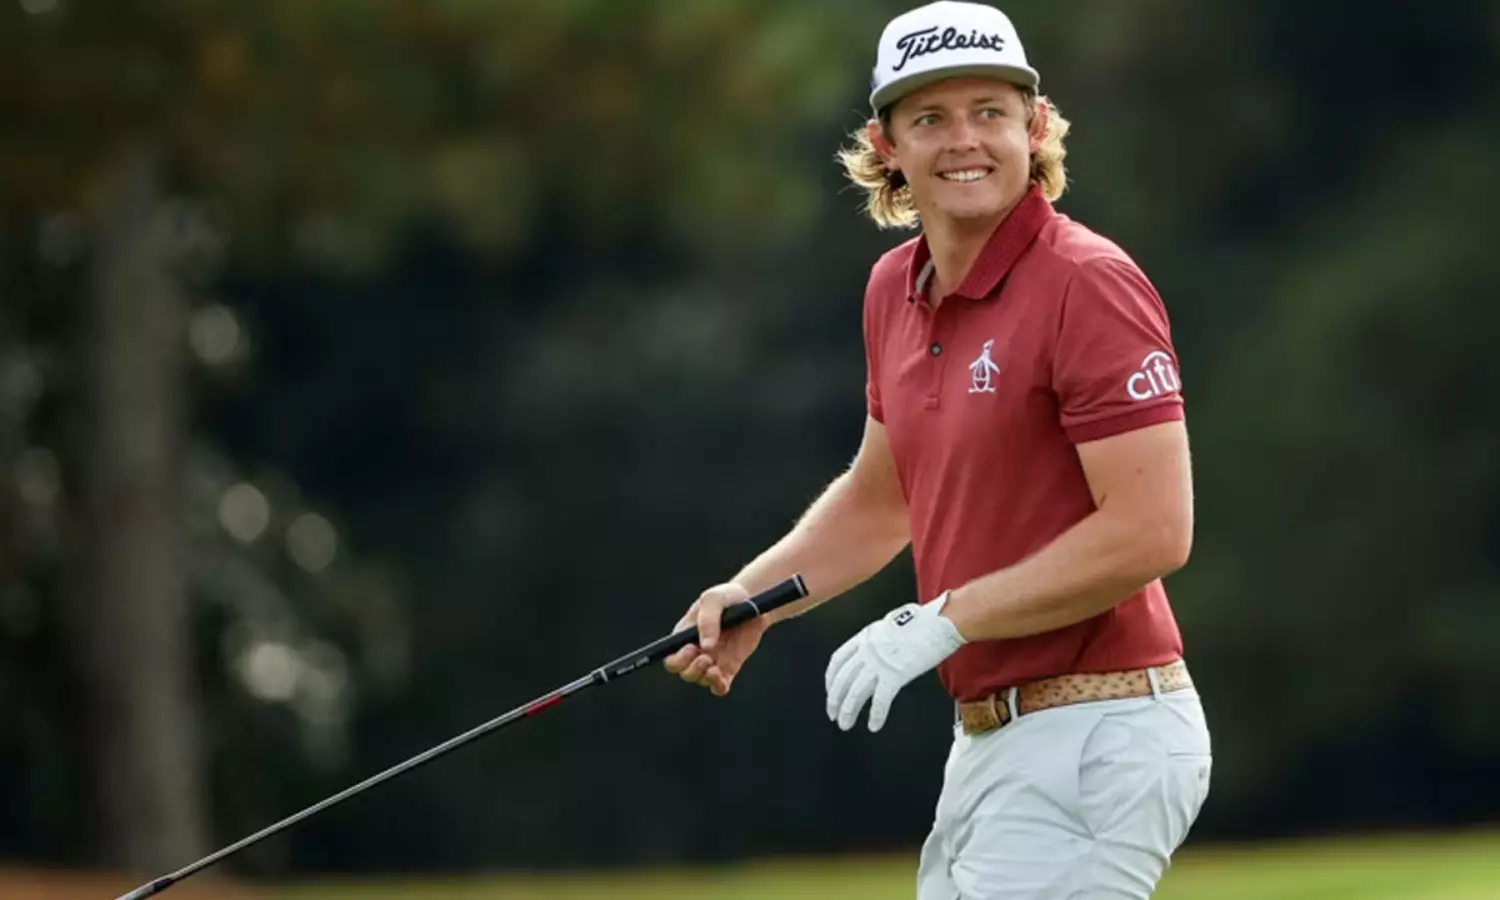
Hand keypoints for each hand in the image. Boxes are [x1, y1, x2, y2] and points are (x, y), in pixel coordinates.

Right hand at [662, 583, 766, 696]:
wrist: (753, 602)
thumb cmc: (728, 597)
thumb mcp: (715, 599)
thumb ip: (708, 620)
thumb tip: (706, 646)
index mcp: (686, 635)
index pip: (671, 657)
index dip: (677, 660)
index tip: (691, 649)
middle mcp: (696, 650)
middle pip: (684, 672)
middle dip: (691, 670)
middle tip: (706, 658)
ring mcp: (713, 660)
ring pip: (701, 679)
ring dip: (705, 677)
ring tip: (715, 668)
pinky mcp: (729, 667)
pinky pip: (720, 686)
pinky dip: (719, 686)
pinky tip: (722, 679)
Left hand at [825, 593, 966, 731]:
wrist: (940, 621)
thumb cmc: (923, 621)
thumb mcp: (891, 626)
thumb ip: (879, 641)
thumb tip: (879, 653)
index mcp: (865, 637)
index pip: (838, 660)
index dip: (831, 678)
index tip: (830, 691)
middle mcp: (867, 650)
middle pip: (842, 679)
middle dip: (834, 699)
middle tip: (832, 714)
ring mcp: (880, 663)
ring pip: (855, 692)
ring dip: (848, 711)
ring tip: (845, 724)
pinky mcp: (896, 675)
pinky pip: (881, 700)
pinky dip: (876, 715)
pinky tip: (874, 725)